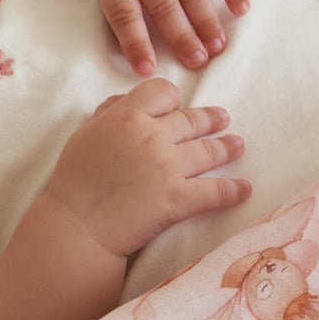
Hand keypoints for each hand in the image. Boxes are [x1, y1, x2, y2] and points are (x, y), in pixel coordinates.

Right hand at [45, 82, 249, 259]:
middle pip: (192, 120)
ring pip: (209, 151)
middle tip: (224, 119)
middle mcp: (153, 136)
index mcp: (128, 116)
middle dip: (212, 119)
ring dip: (227, 148)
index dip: (172, 99)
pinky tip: (244, 190)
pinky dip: (233, 191)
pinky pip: (216, 191)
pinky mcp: (180, 198)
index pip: (164, 93)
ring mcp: (169, 167)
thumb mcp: (84, 135)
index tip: (176, 107)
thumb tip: (126, 99)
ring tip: (238, 146)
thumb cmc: (74, 182)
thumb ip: (108, 113)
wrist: (78, 226)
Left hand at [89, 0, 248, 74]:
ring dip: (206, 19)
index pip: (122, 12)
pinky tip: (242, 9)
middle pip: (162, 3)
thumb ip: (121, 3)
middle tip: (198, 62)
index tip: (149, 71)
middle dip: (182, 37)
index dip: (135, 43)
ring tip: (218, 46)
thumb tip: (144, 55)